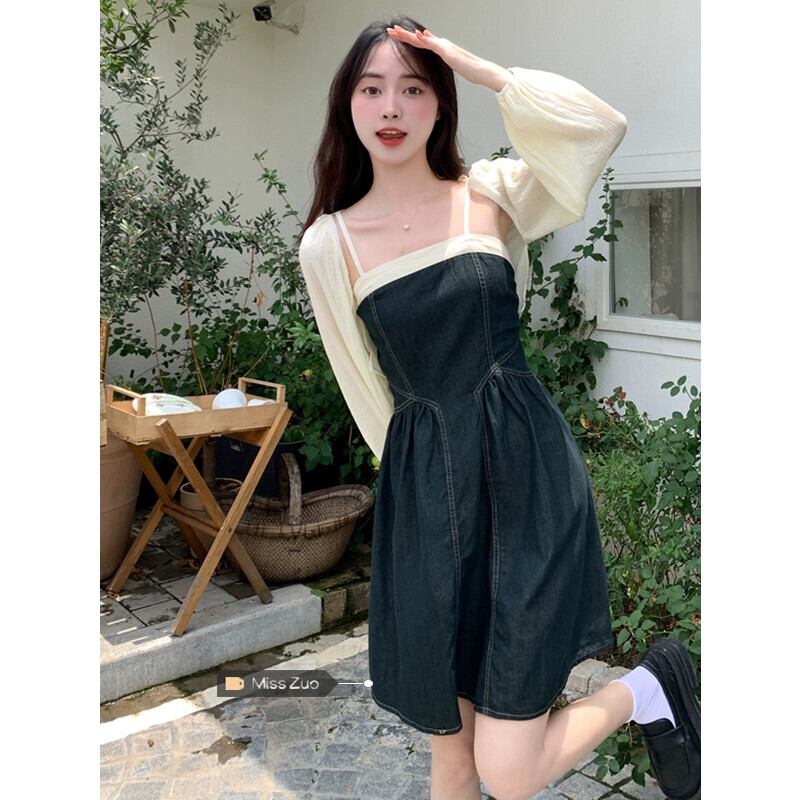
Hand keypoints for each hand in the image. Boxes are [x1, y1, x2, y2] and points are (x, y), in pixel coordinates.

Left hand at [386, 25, 509, 89]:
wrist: (481, 71)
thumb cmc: (469, 71)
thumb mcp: (451, 66)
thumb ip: (442, 63)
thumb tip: (434, 65)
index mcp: (440, 48)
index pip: (420, 42)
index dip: (407, 39)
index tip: (396, 36)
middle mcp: (440, 43)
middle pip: (418, 38)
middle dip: (403, 34)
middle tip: (390, 30)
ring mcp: (444, 46)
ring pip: (422, 39)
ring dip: (409, 35)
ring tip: (396, 31)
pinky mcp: (448, 51)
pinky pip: (433, 44)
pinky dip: (425, 39)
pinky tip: (417, 36)